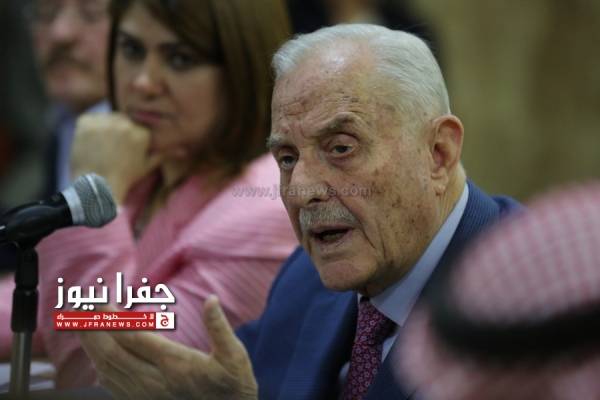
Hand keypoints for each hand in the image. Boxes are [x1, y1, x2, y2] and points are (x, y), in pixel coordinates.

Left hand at [71, 113, 162, 203]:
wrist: (96, 185)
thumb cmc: (125, 177)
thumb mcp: (148, 165)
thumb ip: (165, 153)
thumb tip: (185, 150)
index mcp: (141, 133)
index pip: (139, 126)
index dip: (132, 138)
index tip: (126, 150)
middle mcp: (124, 123)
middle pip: (124, 119)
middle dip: (120, 131)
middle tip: (113, 149)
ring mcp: (103, 121)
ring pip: (107, 118)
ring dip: (105, 128)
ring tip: (102, 146)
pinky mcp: (85, 121)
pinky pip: (90, 119)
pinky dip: (90, 129)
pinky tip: (91, 143)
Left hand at [78, 296, 257, 399]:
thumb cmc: (233, 385)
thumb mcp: (234, 355)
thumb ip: (219, 327)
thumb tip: (211, 300)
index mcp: (176, 365)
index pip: (134, 338)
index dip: (114, 318)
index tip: (103, 300)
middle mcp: (155, 381)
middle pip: (113, 353)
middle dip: (94, 329)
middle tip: (83, 307)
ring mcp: (147, 394)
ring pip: (109, 369)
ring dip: (92, 345)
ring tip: (81, 325)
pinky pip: (113, 385)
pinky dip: (99, 366)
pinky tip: (96, 355)